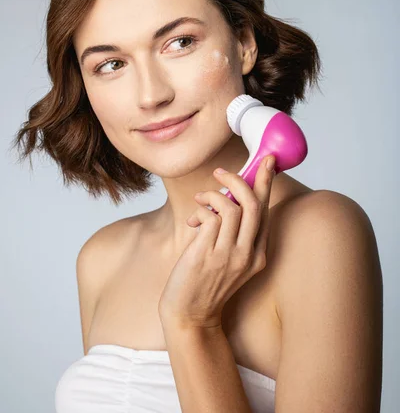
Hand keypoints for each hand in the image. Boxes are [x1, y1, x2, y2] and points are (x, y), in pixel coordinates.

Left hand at [158, 155, 275, 329]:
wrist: (189, 316)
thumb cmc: (206, 283)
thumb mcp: (229, 260)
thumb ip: (233, 233)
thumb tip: (226, 197)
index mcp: (258, 255)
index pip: (266, 211)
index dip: (266, 183)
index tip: (267, 161)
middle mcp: (248, 255)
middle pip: (254, 205)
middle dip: (240, 179)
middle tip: (221, 171)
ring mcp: (228, 256)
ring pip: (232, 207)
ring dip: (213, 194)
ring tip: (200, 199)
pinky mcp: (207, 255)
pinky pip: (211, 217)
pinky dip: (202, 209)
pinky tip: (193, 217)